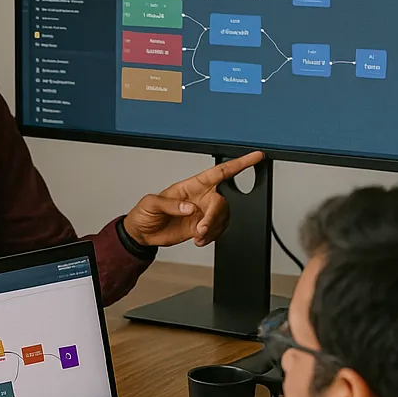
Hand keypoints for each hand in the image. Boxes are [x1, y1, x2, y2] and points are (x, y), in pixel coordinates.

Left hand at [123, 152, 264, 247]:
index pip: (219, 172)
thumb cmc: (145, 213)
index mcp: (191, 185)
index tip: (255, 157)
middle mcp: (200, 197)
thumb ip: (171, 204)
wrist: (142, 233)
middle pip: (222, 202)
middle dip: (215, 216)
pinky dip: (210, 237)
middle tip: (201, 228)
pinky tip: (198, 239)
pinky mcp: (202, 227)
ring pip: (222, 218)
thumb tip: (190, 208)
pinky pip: (217, 231)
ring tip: (197, 235)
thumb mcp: (151, 204)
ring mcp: (203, 213)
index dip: (239, 164)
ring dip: (212, 229)